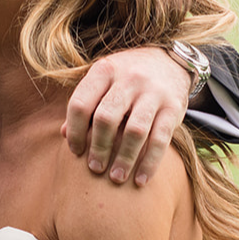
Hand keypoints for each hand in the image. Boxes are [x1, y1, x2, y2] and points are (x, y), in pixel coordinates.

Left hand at [62, 46, 190, 186]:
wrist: (170, 60)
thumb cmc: (126, 77)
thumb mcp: (103, 81)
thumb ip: (86, 104)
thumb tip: (64, 134)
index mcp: (104, 71)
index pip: (81, 103)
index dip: (75, 131)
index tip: (75, 151)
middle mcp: (129, 78)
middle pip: (106, 118)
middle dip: (98, 148)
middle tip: (94, 169)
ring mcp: (153, 92)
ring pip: (135, 131)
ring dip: (124, 158)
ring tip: (116, 178)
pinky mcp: (174, 107)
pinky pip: (160, 139)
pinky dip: (149, 162)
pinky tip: (141, 179)